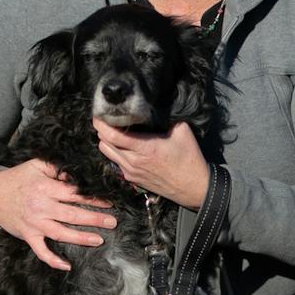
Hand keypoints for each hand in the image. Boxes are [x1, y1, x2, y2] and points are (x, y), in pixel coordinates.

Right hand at [0, 159, 119, 272]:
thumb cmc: (17, 178)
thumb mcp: (36, 165)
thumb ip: (56, 168)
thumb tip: (77, 173)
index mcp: (44, 187)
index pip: (73, 193)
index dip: (92, 197)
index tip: (109, 201)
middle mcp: (40, 206)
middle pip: (71, 214)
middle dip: (94, 218)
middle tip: (112, 222)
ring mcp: (34, 223)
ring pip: (60, 233)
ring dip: (81, 238)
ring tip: (99, 240)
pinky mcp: (28, 235)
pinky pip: (41, 251)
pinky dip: (53, 260)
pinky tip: (67, 266)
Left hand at [92, 118, 209, 208]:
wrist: (194, 188)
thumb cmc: (189, 160)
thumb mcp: (182, 132)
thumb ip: (168, 118)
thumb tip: (157, 106)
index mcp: (145, 148)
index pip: (112, 135)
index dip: (101, 123)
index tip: (100, 112)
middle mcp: (134, 161)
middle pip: (104, 143)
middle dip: (101, 129)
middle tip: (106, 118)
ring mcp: (131, 172)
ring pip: (106, 153)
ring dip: (106, 141)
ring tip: (113, 130)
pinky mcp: (132, 179)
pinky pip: (115, 162)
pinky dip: (114, 152)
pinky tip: (123, 145)